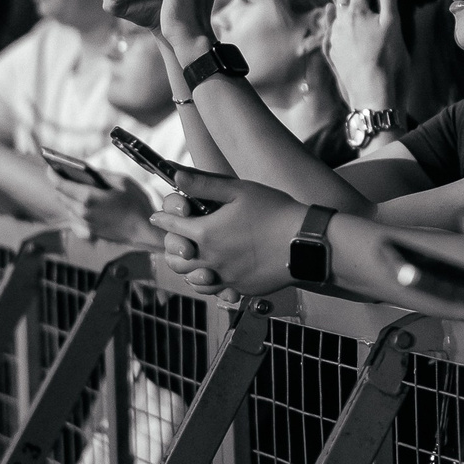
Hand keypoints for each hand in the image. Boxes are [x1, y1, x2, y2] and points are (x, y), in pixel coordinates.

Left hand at [50, 172, 160, 245]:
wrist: (144, 230)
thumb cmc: (136, 204)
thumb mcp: (122, 181)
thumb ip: (101, 174)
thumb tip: (86, 169)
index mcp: (88, 197)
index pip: (61, 184)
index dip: (53, 173)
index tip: (50, 166)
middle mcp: (82, 212)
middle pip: (61, 195)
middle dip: (60, 184)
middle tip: (62, 173)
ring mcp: (85, 223)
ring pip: (67, 207)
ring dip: (68, 196)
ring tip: (73, 186)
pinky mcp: (89, 231)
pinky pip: (74, 217)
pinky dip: (75, 208)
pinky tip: (83, 203)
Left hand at [146, 168, 303, 295]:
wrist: (305, 243)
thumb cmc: (275, 211)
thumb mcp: (238, 190)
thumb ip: (203, 184)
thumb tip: (175, 174)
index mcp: (206, 232)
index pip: (171, 226)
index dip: (163, 218)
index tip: (158, 216)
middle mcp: (210, 258)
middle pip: (175, 258)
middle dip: (172, 246)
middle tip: (177, 238)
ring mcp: (225, 276)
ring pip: (192, 279)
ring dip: (188, 267)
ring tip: (193, 257)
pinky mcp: (240, 288)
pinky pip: (215, 289)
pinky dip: (210, 281)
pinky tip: (216, 272)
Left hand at [326, 0, 408, 115]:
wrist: (372, 96)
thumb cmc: (387, 60)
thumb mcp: (393, 24)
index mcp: (356, 12)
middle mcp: (341, 24)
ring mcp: (335, 40)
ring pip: (334, 16)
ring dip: (337, 3)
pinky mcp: (334, 56)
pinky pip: (329, 33)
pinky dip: (331, 23)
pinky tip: (330, 25)